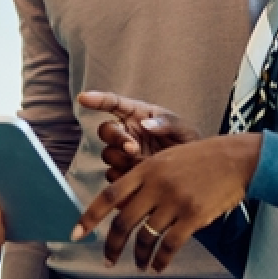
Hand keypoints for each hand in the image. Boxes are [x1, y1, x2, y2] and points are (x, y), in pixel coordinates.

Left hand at [71, 133, 262, 272]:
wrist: (235, 159)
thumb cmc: (200, 158)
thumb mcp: (166, 158)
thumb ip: (144, 178)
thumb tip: (122, 204)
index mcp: (146, 169)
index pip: (109, 195)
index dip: (89, 216)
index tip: (76, 233)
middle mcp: (156, 185)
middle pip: (124, 221)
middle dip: (112, 245)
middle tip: (108, 260)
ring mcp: (174, 201)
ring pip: (146, 237)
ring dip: (140, 255)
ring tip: (140, 265)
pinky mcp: (193, 216)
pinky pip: (170, 245)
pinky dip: (161, 259)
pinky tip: (158, 265)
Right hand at [78, 91, 201, 181]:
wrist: (194, 174)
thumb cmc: (187, 143)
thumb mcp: (184, 129)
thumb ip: (167, 123)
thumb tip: (147, 124)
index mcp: (137, 114)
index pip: (113, 103)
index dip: (97, 99)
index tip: (83, 98)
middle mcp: (126, 132)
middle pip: (106, 130)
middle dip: (117, 139)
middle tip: (133, 149)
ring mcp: (123, 154)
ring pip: (108, 155)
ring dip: (123, 160)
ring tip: (144, 165)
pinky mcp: (124, 174)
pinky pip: (113, 176)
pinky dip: (124, 178)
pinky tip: (139, 180)